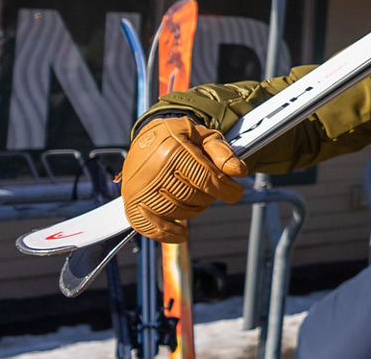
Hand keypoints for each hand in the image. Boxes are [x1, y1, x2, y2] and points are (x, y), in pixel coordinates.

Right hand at [119, 115, 248, 242]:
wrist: (148, 138)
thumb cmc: (180, 138)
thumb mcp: (204, 136)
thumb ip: (222, 152)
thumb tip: (239, 172)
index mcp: (172, 150)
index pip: (205, 179)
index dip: (226, 190)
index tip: (236, 193)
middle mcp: (152, 171)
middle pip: (192, 197)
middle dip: (210, 197)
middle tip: (212, 190)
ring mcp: (139, 188)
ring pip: (176, 212)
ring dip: (194, 210)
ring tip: (197, 198)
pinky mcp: (131, 202)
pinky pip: (150, 226)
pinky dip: (168, 234)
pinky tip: (183, 234)